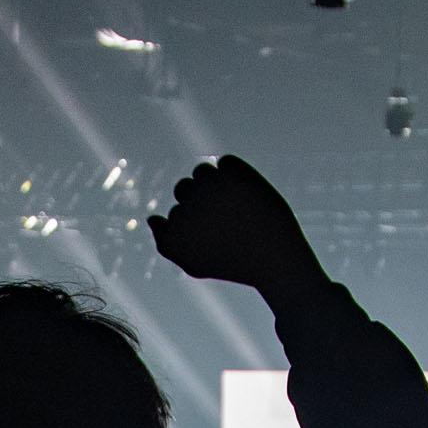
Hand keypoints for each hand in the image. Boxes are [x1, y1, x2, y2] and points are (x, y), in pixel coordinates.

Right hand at [148, 155, 323, 296]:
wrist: (274, 258)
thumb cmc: (234, 263)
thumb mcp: (195, 263)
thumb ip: (166, 244)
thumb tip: (153, 218)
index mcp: (172, 228)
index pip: (174, 213)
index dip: (196, 226)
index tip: (216, 240)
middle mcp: (185, 204)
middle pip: (184, 188)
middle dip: (203, 201)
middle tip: (229, 222)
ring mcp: (209, 185)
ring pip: (203, 173)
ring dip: (216, 185)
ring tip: (237, 208)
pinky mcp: (232, 173)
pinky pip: (227, 163)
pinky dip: (236, 175)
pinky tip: (248, 196)